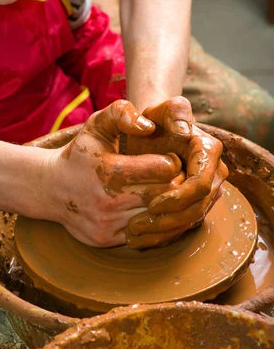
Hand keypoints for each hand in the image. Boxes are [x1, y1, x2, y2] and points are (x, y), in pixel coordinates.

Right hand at [46, 100, 184, 246]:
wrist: (50, 188)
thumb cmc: (81, 153)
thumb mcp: (96, 125)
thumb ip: (122, 114)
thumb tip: (149, 127)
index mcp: (110, 170)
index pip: (164, 169)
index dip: (171, 162)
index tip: (167, 159)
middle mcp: (109, 200)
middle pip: (165, 195)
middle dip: (174, 184)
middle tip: (171, 177)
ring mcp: (108, 223)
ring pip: (158, 218)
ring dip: (165, 206)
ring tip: (162, 192)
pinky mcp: (108, 240)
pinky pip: (145, 235)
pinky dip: (152, 223)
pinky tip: (148, 209)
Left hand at [125, 96, 227, 248]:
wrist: (149, 130)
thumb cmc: (151, 120)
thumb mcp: (157, 109)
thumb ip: (172, 111)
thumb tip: (184, 130)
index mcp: (208, 150)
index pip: (200, 185)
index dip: (178, 199)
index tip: (152, 204)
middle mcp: (214, 172)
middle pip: (197, 209)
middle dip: (168, 221)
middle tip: (137, 226)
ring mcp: (207, 190)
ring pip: (191, 221)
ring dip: (163, 232)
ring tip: (134, 236)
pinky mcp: (195, 203)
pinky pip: (184, 225)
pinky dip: (163, 235)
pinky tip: (139, 239)